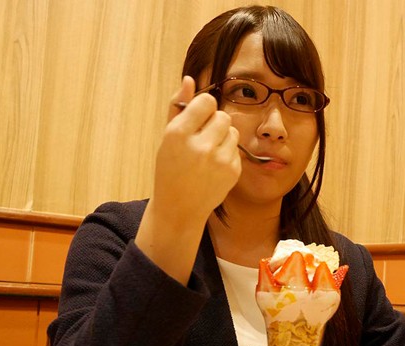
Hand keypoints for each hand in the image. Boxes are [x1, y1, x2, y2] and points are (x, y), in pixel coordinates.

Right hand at [153, 76, 240, 227]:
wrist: (179, 207)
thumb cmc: (170, 169)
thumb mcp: (167, 137)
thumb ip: (178, 106)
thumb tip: (190, 79)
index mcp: (179, 134)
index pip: (207, 102)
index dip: (204, 108)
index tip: (198, 118)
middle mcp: (200, 146)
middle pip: (223, 116)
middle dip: (214, 123)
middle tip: (202, 138)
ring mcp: (219, 160)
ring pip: (233, 131)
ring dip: (223, 137)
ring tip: (208, 152)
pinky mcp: (232, 171)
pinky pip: (236, 149)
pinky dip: (227, 154)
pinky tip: (214, 166)